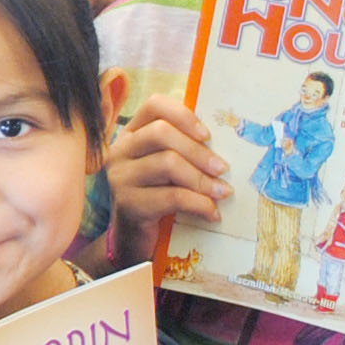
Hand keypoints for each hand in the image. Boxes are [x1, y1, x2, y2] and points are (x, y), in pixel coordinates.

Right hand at [104, 95, 227, 239]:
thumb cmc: (157, 196)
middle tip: (223, 169)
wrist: (133, 238)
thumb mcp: (167, 167)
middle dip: (198, 152)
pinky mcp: (128, 204)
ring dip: (202, 179)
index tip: (207, 135)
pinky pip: (171, 196)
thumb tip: (225, 140)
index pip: (154, 106)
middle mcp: (119, 151)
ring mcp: (120, 177)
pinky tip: (212, 213)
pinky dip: (199, 204)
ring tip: (222, 192)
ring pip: (167, 163)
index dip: (183, 115)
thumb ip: (182, 148)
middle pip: (161, 134)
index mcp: (131, 134)